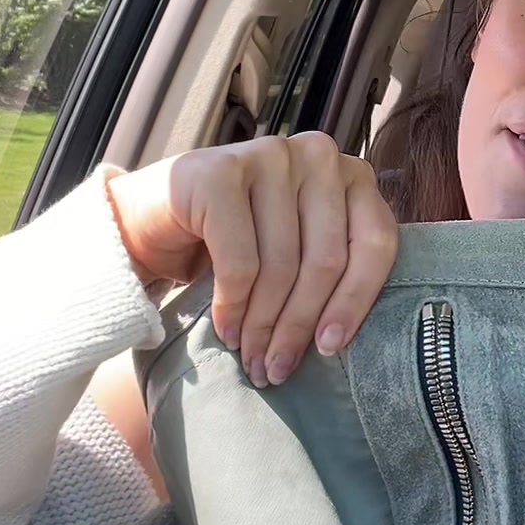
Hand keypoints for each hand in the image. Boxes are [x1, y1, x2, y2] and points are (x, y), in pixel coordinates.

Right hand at [106, 134, 397, 385]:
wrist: (149, 220)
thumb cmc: (236, 242)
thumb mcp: (296, 252)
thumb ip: (329, 271)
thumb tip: (342, 340)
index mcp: (352, 174)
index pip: (375, 241)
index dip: (356, 301)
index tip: (329, 349)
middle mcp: (318, 155)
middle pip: (326, 260)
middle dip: (300, 325)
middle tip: (277, 369)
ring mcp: (270, 156)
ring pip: (282, 264)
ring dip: (264, 325)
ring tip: (253, 358)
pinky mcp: (222, 171)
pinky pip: (240, 260)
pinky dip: (233, 306)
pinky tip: (228, 332)